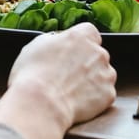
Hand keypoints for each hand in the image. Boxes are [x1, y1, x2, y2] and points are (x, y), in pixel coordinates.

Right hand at [0, 22, 116, 138]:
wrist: (39, 105)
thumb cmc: (31, 76)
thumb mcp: (34, 47)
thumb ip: (52, 41)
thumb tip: (57, 41)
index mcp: (81, 36)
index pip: (89, 32)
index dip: (80, 43)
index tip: (71, 54)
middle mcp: (98, 52)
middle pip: (97, 54)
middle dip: (86, 64)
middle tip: (67, 78)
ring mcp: (106, 74)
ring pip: (103, 75)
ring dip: (91, 82)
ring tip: (69, 93)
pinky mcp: (107, 96)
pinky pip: (102, 96)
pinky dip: (92, 100)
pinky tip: (75, 105)